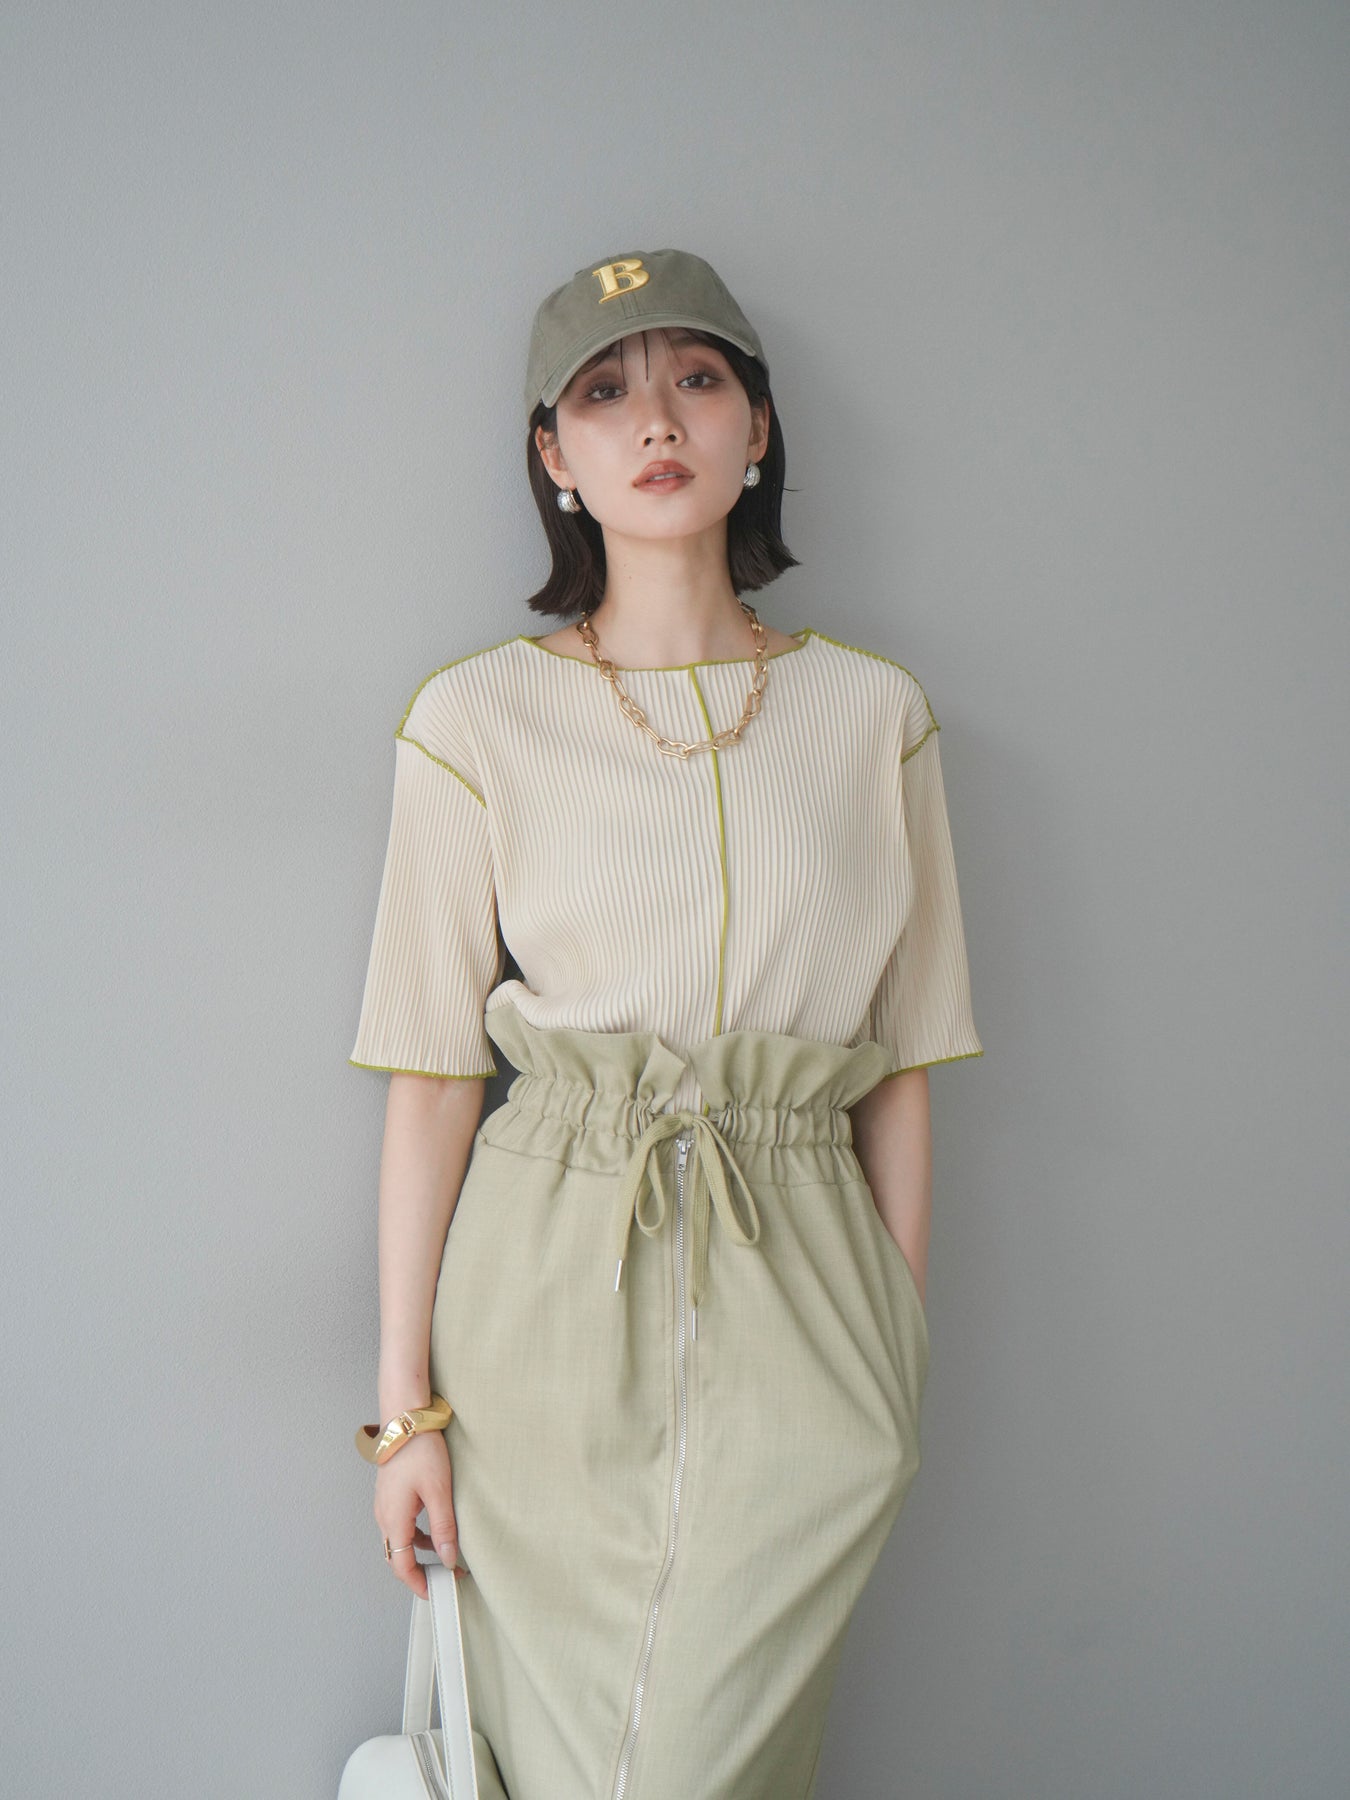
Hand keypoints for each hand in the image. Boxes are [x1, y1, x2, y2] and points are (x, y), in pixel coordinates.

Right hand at [373, 1428, 459, 1600]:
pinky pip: (401, 1525)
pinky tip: (436, 1530)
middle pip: (397, 1557)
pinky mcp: (390, 1495)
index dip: (418, 1584)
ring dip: (420, 1553)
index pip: (401, 1566)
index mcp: (393, 1519)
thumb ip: (443, 1529)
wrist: (406, 1418)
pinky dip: (417, 1535)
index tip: (437, 1592)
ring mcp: (384, 1505)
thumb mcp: (439, 1492)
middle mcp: (383, 1516)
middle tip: (446, 1577)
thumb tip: (447, 1560)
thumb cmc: (421, 1451)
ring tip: (447, 1555)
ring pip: (399, 1541)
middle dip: (421, 1572)